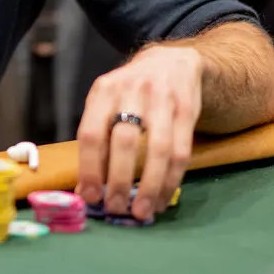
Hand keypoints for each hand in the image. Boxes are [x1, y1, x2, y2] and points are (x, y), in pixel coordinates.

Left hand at [74, 45, 202, 221]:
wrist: (171, 62)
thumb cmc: (130, 92)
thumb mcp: (106, 103)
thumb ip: (97, 139)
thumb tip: (86, 190)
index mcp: (104, 90)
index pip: (92, 133)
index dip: (90, 169)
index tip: (90, 196)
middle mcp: (132, 91)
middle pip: (125, 142)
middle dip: (120, 181)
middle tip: (116, 208)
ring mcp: (162, 99)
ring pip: (158, 150)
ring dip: (150, 186)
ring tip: (141, 212)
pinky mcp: (187, 110)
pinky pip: (181, 152)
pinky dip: (171, 181)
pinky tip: (162, 199)